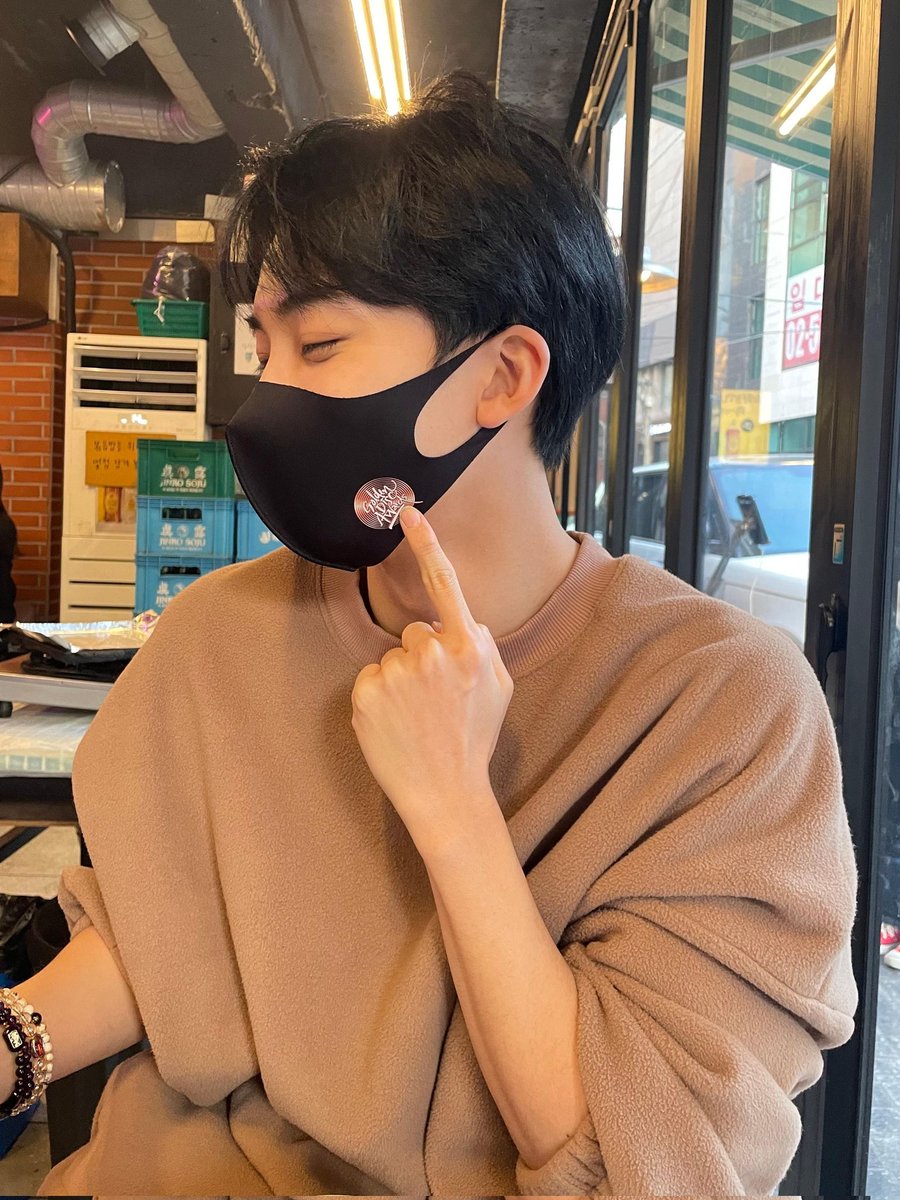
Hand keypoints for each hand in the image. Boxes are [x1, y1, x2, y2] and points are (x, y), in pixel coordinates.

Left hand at [350, 506, 513, 852]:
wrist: (446, 794)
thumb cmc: (474, 740)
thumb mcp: (500, 689)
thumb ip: (484, 647)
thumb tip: (466, 623)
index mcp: (468, 648)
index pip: (444, 584)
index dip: (426, 544)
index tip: (407, 513)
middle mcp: (430, 653)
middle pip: (415, 632)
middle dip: (422, 656)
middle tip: (435, 700)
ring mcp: (395, 674)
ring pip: (391, 658)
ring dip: (399, 680)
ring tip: (416, 718)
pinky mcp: (365, 694)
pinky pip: (369, 679)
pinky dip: (378, 699)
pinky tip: (395, 725)